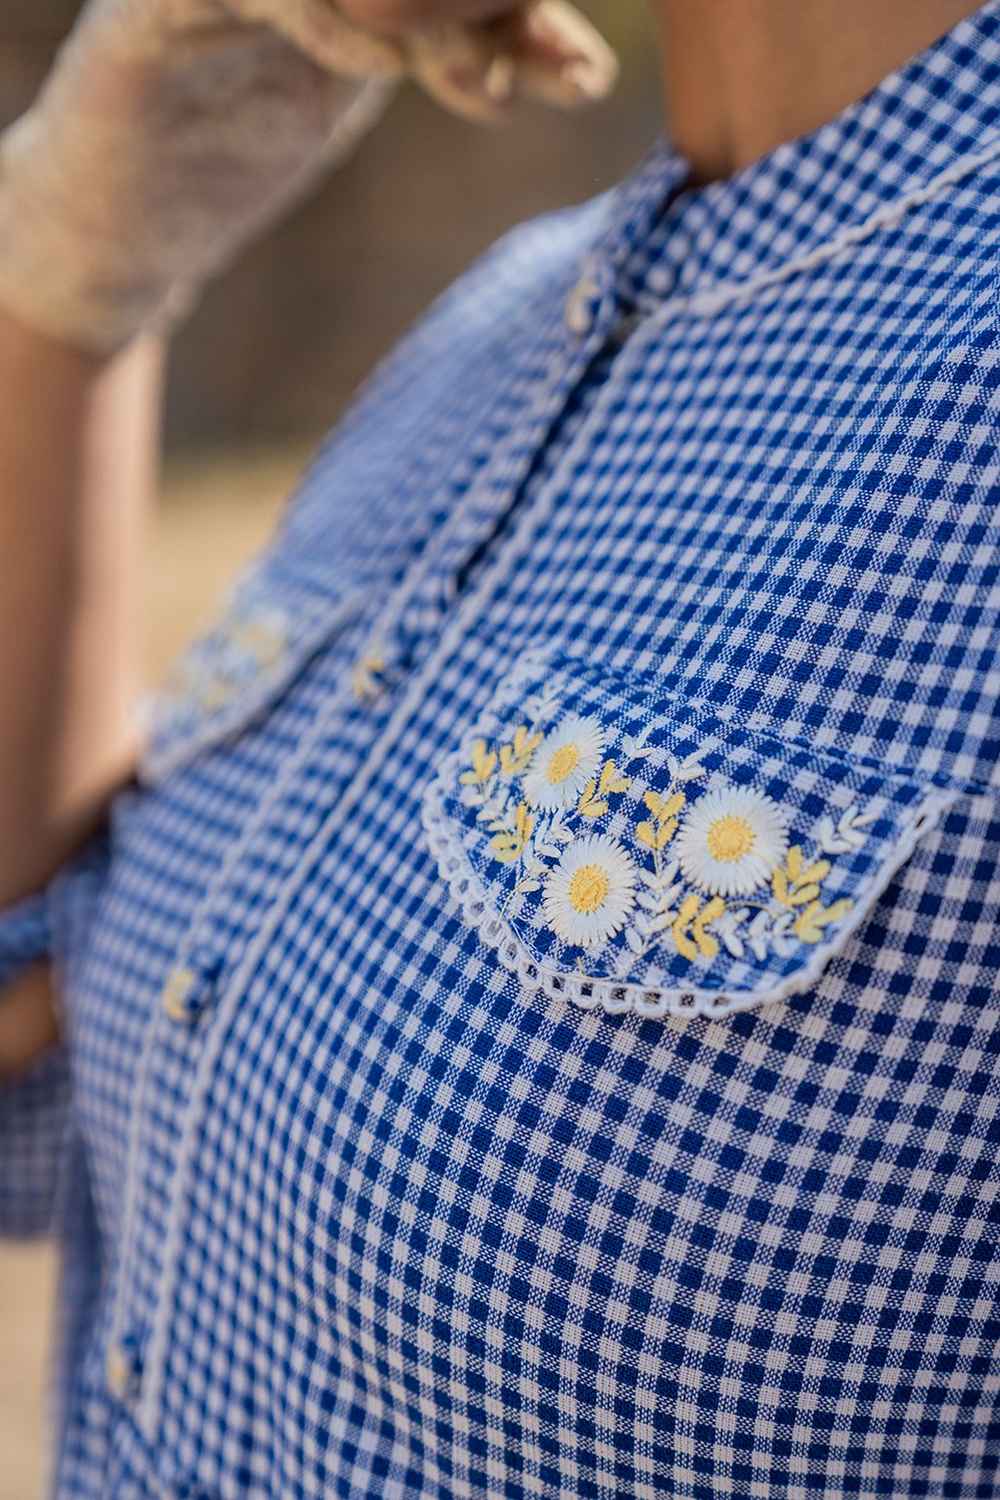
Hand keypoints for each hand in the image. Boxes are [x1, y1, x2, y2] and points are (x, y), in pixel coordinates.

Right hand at [0, 0, 616, 354]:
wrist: (122, 223)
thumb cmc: (239, 147)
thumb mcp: (360, 86)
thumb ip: (454, 54)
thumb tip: (585, 67)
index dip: (520, 8)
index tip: (579, 74)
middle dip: (491, 1)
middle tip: (548, 67)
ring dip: (428, 12)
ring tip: (484, 86)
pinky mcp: (156, 14)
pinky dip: (327, 20)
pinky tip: (379, 69)